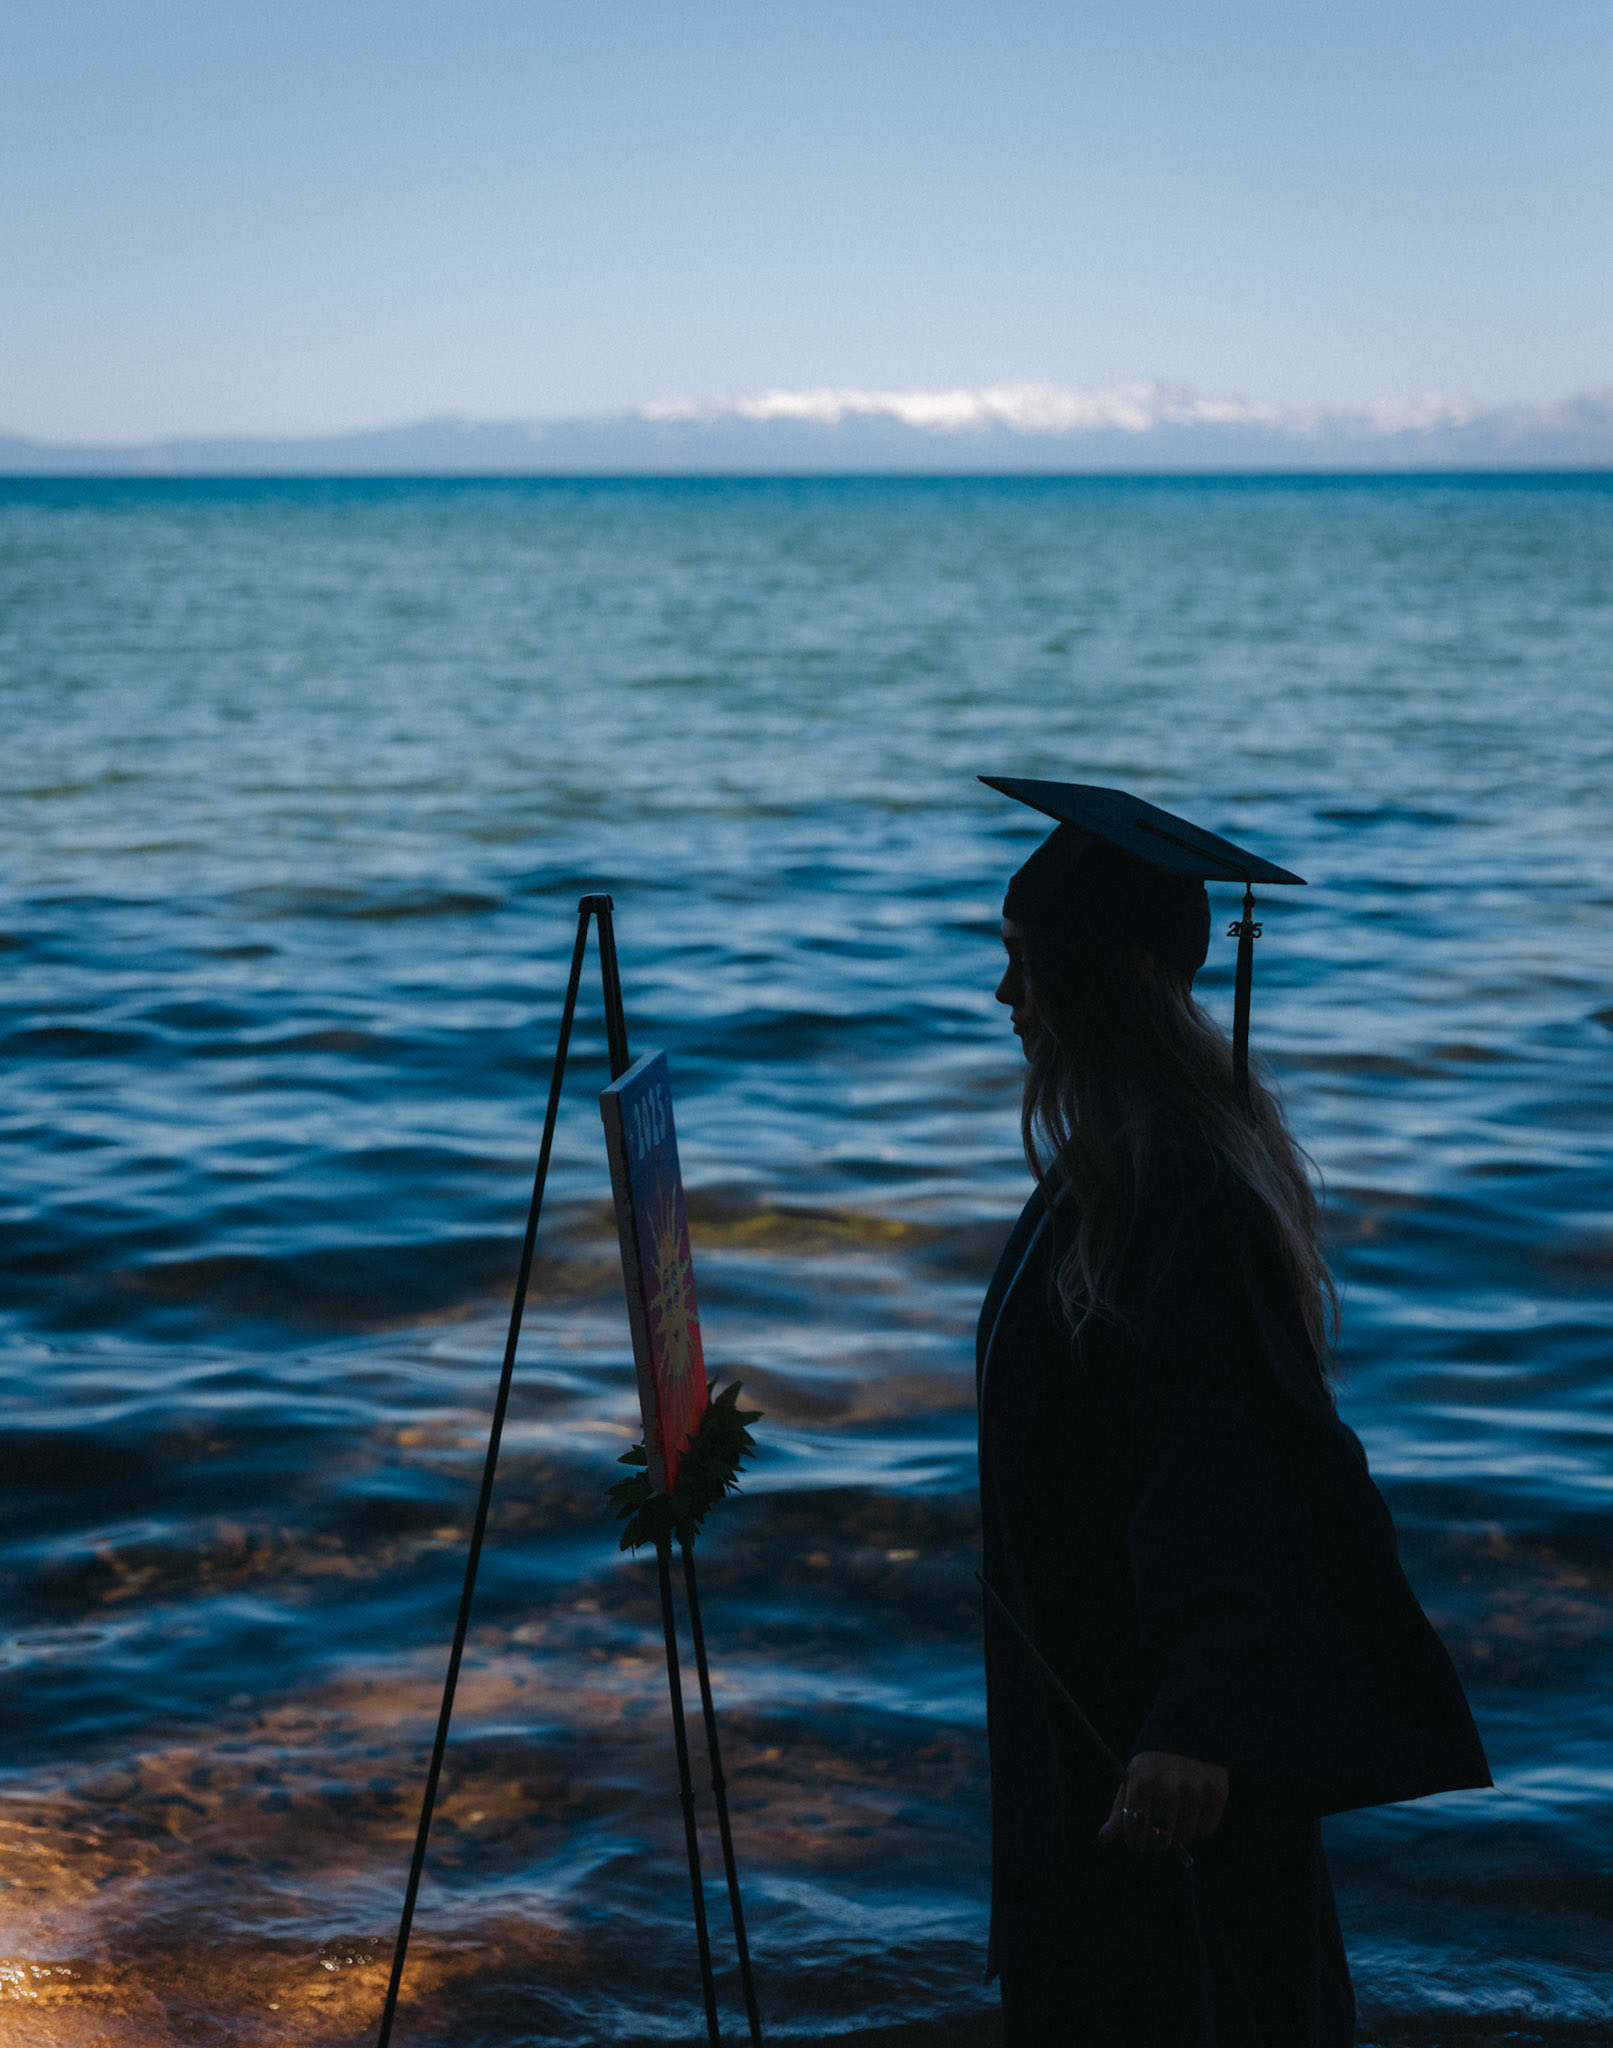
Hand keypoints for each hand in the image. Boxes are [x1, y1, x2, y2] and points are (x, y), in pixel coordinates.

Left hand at [1097, 1750, 1228, 1853]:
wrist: (1187, 1728)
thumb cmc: (1153, 1763)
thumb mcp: (1132, 1780)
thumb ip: (1120, 1812)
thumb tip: (1103, 1838)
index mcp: (1142, 1782)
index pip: (1136, 1832)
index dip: (1135, 1841)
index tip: (1137, 1841)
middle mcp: (1168, 1786)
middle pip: (1161, 1838)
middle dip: (1156, 1840)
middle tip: (1156, 1830)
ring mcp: (1195, 1789)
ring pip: (1185, 1835)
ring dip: (1179, 1833)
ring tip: (1174, 1815)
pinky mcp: (1216, 1791)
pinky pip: (1206, 1827)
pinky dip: (1198, 1825)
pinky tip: (1192, 1807)